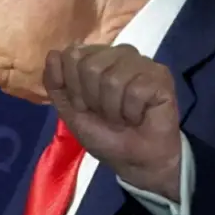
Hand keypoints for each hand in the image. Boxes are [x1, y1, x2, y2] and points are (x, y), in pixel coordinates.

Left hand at [44, 43, 181, 200]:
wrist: (135, 161)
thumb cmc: (106, 135)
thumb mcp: (71, 112)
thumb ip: (56, 84)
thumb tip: (52, 53)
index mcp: (98, 58)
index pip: (73, 55)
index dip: (74, 87)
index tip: (86, 106)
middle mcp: (120, 55)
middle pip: (90, 66)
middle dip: (93, 99)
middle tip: (107, 114)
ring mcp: (142, 63)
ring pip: (113, 79)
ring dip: (113, 109)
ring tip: (123, 117)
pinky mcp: (161, 76)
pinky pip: (135, 90)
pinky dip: (132, 112)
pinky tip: (139, 117)